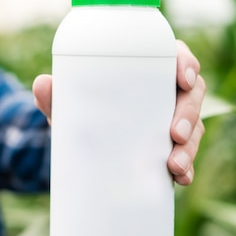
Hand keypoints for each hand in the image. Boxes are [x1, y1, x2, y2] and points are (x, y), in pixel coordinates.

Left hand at [33, 39, 205, 184]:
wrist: (79, 147)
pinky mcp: (171, 148)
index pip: (175, 57)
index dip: (187, 64)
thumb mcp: (69, 104)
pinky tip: (180, 178)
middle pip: (192, 95)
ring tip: (174, 165)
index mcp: (147, 69)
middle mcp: (165, 92)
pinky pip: (186, 156)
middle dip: (189, 114)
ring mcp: (171, 121)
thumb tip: (42, 84)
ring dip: (189, 147)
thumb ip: (56, 95)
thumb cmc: (82, 112)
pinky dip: (186, 168)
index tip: (185, 78)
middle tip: (174, 133)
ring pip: (194, 128)